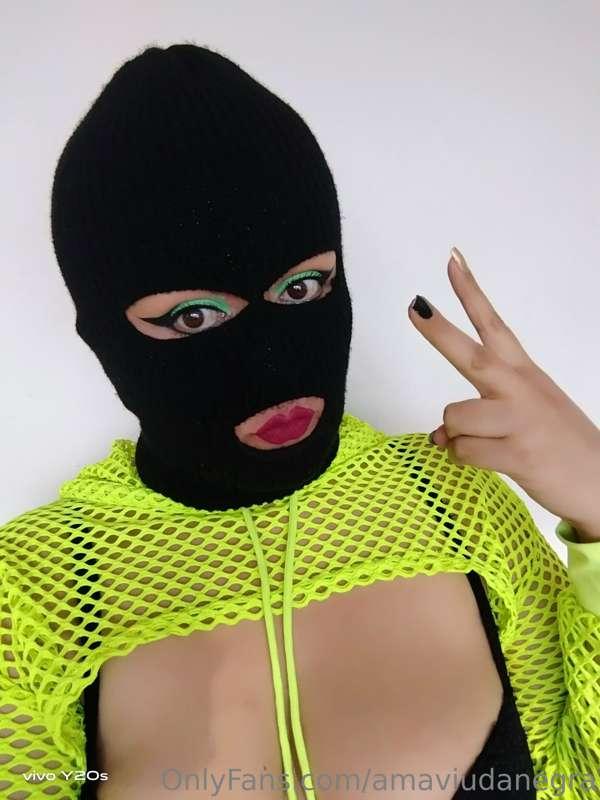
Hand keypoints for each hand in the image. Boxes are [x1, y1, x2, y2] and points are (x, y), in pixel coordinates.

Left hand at [407, 247, 599, 535]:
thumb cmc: (559, 446)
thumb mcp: (524, 418)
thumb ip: (479, 418)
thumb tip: (438, 435)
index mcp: (525, 374)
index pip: (494, 324)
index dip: (471, 292)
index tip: (452, 260)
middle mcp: (521, 390)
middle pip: (471, 355)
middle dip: (438, 331)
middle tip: (414, 306)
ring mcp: (520, 421)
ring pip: (455, 417)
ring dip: (456, 436)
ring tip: (482, 445)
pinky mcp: (518, 454)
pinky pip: (464, 452)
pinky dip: (465, 460)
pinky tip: (490, 461)